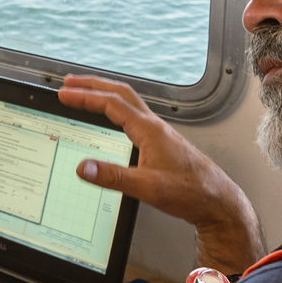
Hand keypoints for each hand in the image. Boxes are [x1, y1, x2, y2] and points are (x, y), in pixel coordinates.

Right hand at [59, 75, 265, 275]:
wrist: (217, 200)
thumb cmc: (191, 192)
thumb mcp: (147, 188)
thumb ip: (113, 177)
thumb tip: (82, 168)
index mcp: (149, 130)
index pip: (111, 103)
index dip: (85, 96)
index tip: (64, 93)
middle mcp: (154, 126)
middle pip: (119, 93)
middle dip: (92, 85)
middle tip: (70, 82)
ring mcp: (158, 133)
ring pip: (128, 103)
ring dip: (104, 94)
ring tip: (85, 94)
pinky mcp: (161, 144)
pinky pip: (133, 116)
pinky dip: (116, 110)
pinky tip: (111, 120)